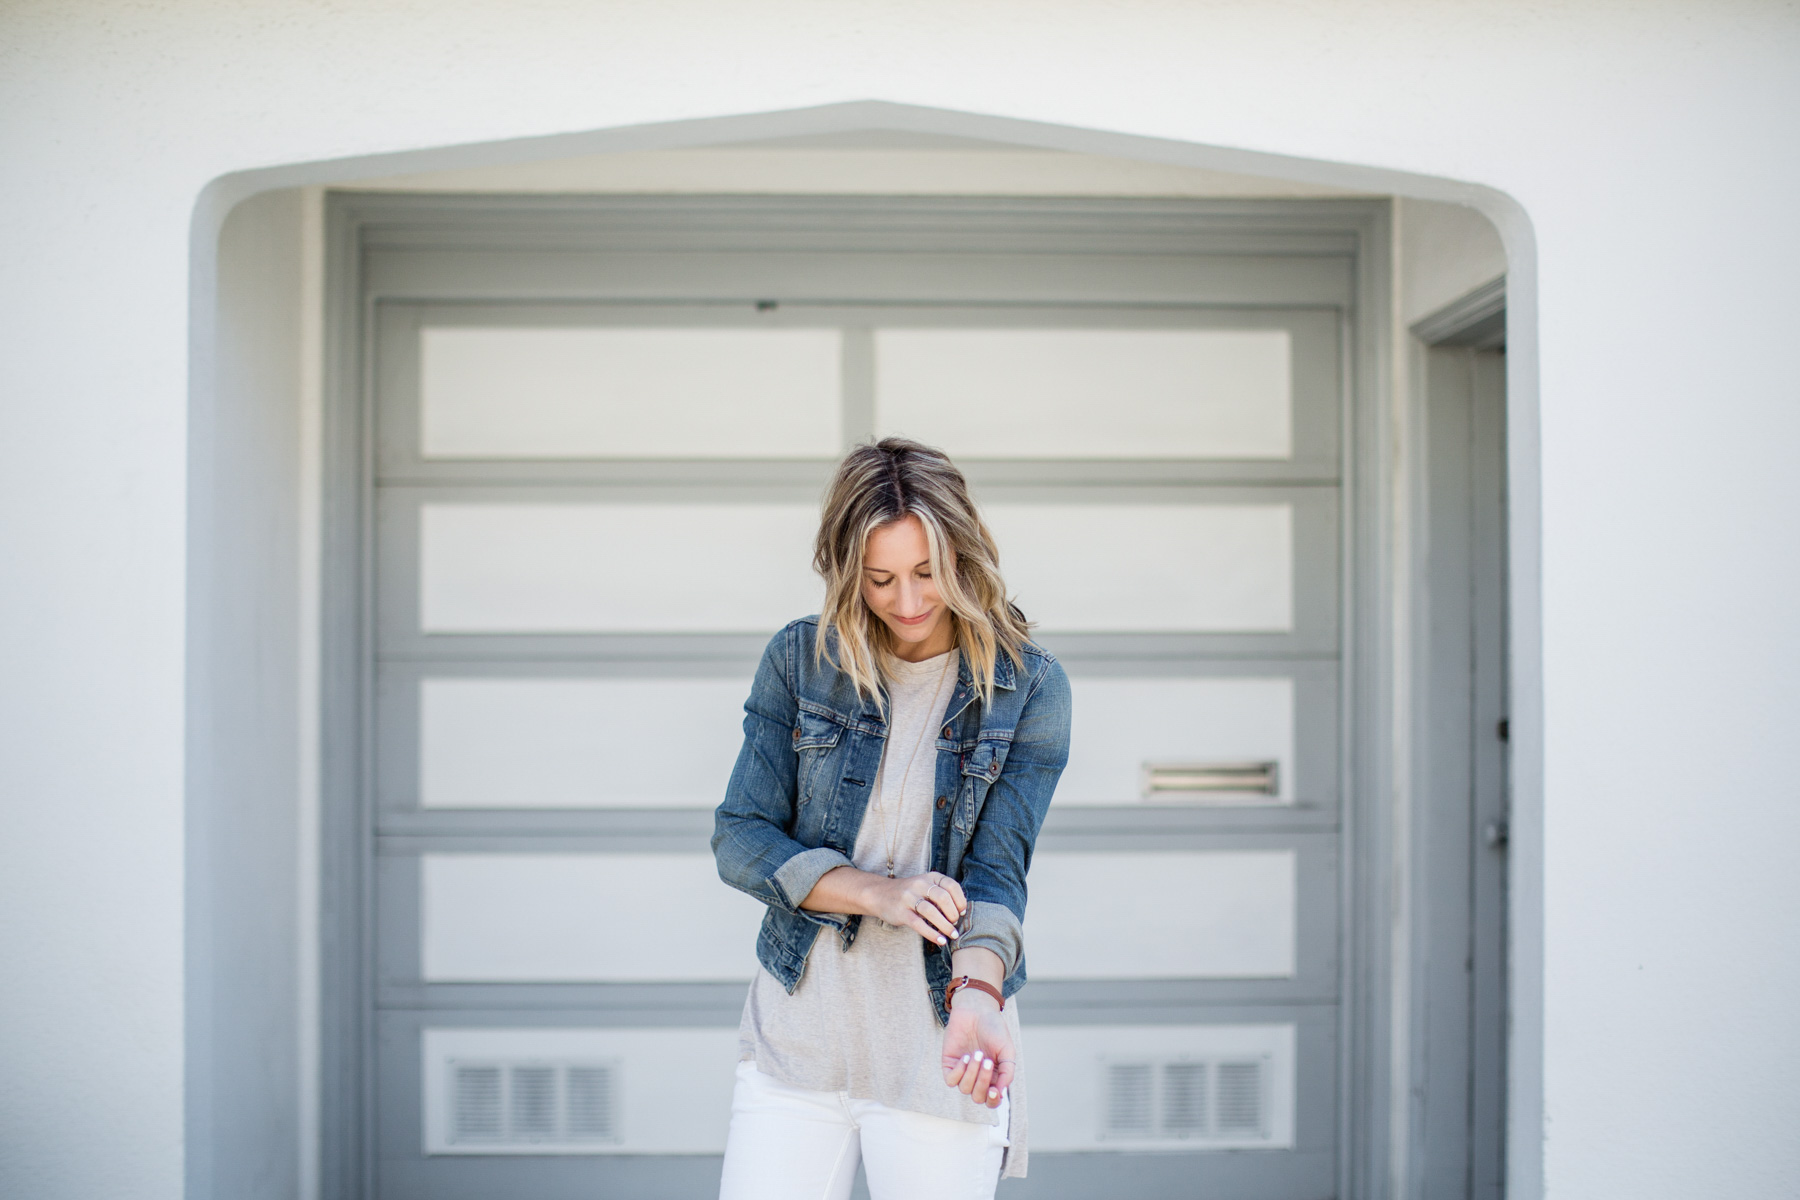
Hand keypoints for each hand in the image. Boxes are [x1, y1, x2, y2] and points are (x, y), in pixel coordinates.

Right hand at [865, 871, 965, 946]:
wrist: (880, 894)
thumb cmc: (910, 893)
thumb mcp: (925, 886)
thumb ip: (941, 894)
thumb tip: (961, 913)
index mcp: (930, 877)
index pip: (952, 885)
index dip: (960, 900)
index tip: (962, 912)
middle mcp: (920, 884)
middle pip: (943, 898)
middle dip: (953, 914)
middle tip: (955, 924)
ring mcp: (909, 897)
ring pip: (931, 912)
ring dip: (945, 926)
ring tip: (952, 935)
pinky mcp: (901, 912)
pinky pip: (918, 924)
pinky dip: (932, 934)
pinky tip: (940, 940)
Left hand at [940, 991, 1013, 1108]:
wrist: (976, 1010)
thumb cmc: (994, 1029)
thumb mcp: (1007, 1050)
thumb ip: (1007, 1072)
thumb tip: (1001, 1093)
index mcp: (994, 1077)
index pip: (992, 1100)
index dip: (993, 1100)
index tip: (994, 1090)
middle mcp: (978, 1077)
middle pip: (978, 1097)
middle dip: (982, 1082)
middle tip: (987, 1061)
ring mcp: (963, 1072)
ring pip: (964, 1088)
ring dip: (972, 1073)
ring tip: (977, 1053)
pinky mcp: (949, 1064)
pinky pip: (951, 1080)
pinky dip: (959, 1071)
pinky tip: (965, 1057)